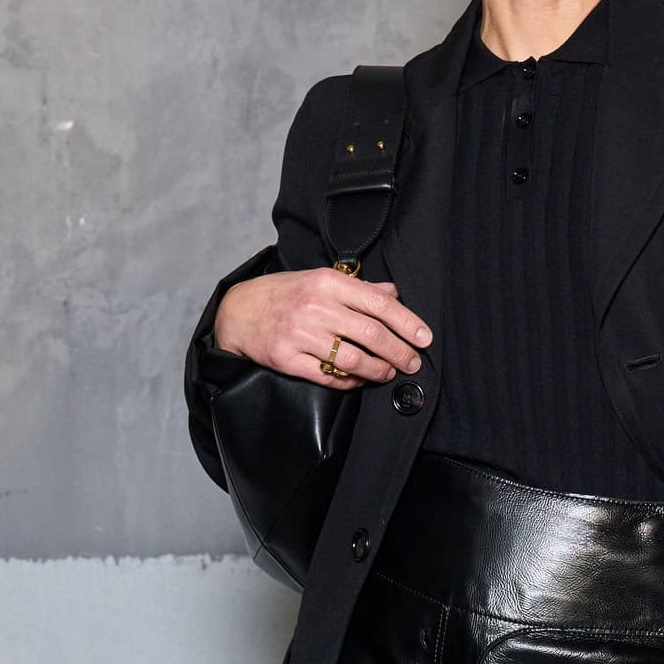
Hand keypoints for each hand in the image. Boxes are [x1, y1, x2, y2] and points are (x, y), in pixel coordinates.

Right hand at [213, 269, 432, 389]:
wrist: (238, 312)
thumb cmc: (285, 294)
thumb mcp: (320, 281)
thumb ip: (359, 289)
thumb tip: (393, 294)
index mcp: (328, 283)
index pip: (378, 303)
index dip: (406, 322)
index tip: (424, 338)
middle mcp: (316, 307)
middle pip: (371, 334)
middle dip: (399, 352)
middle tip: (412, 362)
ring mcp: (300, 335)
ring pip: (353, 359)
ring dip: (378, 370)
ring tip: (388, 372)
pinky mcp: (288, 359)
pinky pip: (329, 377)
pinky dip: (350, 382)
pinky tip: (360, 379)